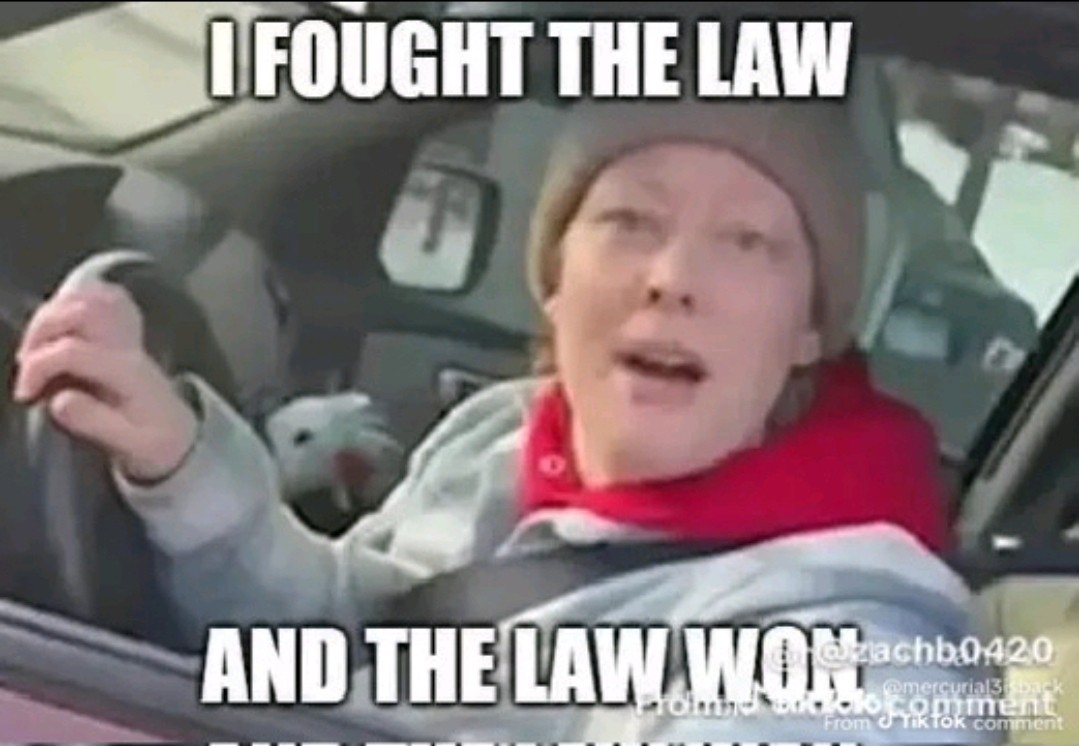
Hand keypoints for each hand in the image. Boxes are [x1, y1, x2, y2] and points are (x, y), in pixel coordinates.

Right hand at [12, 282, 198, 482]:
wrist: (182, 434)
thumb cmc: (154, 442)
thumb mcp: (130, 445)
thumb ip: (94, 422)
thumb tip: (57, 401)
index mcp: (127, 371)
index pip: (72, 350)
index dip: (38, 367)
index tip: (25, 395)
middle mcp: (127, 346)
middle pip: (77, 312)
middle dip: (38, 335)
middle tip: (25, 368)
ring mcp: (126, 337)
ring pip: (85, 300)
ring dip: (49, 318)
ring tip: (34, 352)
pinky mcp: (121, 335)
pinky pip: (97, 301)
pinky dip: (70, 306)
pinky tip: (55, 332)